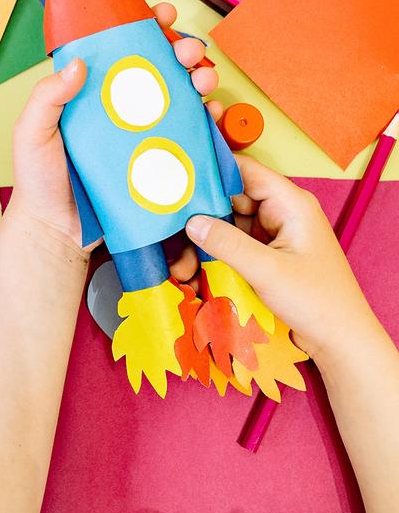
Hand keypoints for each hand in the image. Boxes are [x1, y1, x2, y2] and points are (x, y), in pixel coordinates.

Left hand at [8, 3, 216, 253]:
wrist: (58, 231)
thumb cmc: (39, 178)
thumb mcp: (33, 132)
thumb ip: (48, 97)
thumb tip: (79, 64)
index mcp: (90, 90)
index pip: (120, 48)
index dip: (144, 26)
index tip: (163, 14)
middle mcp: (120, 105)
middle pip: (160, 65)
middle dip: (183, 49)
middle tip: (189, 52)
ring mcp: (143, 131)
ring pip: (181, 94)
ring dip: (201, 78)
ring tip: (204, 81)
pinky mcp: (160, 158)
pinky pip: (190, 134)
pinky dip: (207, 118)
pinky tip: (211, 113)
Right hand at [184, 156, 382, 363]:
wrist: (341, 342)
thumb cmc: (317, 301)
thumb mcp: (268, 271)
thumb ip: (227, 243)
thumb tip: (191, 222)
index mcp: (290, 203)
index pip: (244, 171)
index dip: (210, 171)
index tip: (177, 181)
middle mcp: (281, 212)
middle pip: (230, 199)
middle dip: (200, 216)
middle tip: (171, 233)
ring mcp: (273, 234)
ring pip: (227, 224)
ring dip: (204, 242)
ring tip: (182, 266)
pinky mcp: (267, 254)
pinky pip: (233, 244)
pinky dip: (214, 255)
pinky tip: (194, 272)